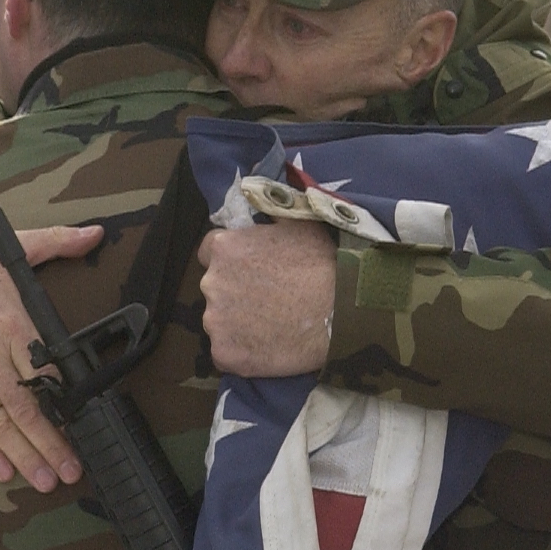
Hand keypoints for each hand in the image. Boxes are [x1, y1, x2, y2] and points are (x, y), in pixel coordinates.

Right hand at [0, 225, 103, 490]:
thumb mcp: (8, 250)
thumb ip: (57, 243)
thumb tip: (96, 233)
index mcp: (10, 323)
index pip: (45, 370)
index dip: (66, 402)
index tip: (86, 426)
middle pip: (25, 407)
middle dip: (50, 443)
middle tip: (71, 471)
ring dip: (23, 456)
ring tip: (45, 481)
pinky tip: (4, 471)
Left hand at [197, 220, 336, 374]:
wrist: (340, 313)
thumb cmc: (324, 265)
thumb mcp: (300, 223)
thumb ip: (272, 212)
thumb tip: (264, 196)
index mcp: (224, 248)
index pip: (209, 253)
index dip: (232, 263)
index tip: (250, 271)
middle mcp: (212, 283)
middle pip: (215, 289)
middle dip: (235, 294)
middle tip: (267, 302)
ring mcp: (216, 321)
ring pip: (220, 323)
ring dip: (237, 325)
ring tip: (270, 328)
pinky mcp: (225, 353)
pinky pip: (226, 353)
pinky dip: (242, 353)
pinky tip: (267, 349)